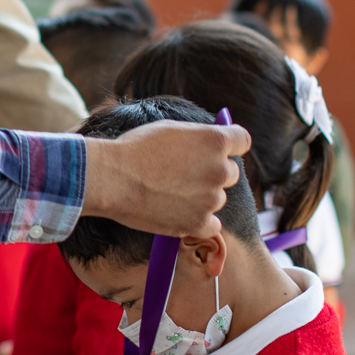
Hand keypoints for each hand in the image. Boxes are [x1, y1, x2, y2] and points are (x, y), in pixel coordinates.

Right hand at [82, 122, 250, 238]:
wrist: (112, 178)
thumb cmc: (135, 149)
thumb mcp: (171, 129)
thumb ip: (198, 137)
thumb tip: (209, 143)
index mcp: (215, 140)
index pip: (243, 141)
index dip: (231, 146)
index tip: (219, 151)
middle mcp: (220, 169)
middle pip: (230, 173)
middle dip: (212, 174)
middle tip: (184, 176)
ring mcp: (212, 198)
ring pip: (217, 199)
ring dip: (202, 198)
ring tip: (171, 194)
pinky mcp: (199, 223)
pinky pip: (212, 225)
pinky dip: (199, 222)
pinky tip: (179, 214)